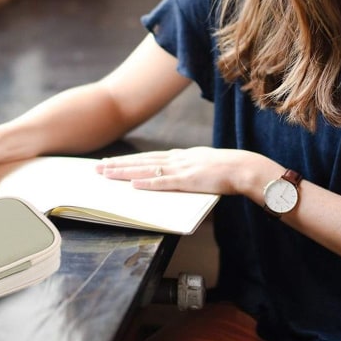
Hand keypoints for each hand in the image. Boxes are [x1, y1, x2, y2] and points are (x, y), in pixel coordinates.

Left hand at [97, 146, 283, 197]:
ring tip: (106, 174)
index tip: (110, 162)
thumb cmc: (226, 169)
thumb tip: (173, 174)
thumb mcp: (201, 164)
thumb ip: (186, 168)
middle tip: (97, 168)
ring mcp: (180, 169)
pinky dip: (147, 183)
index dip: (127, 160)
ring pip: (145, 169)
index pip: (146, 157)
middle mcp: (175, 159)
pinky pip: (163, 183)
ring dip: (124, 172)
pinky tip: (133, 184)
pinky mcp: (187, 181)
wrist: (243, 167)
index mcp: (179, 156)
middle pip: (140, 161)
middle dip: (117, 164)